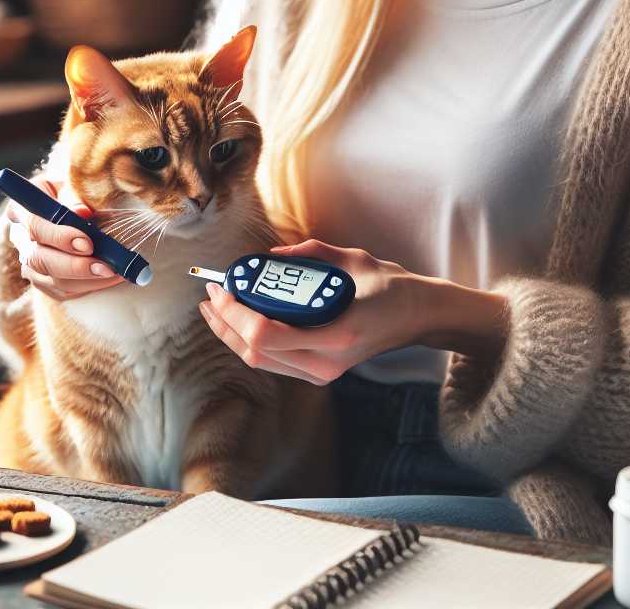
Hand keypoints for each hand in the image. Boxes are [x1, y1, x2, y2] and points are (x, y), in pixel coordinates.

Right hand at [5, 173, 128, 300]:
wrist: (72, 203)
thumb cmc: (73, 190)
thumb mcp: (72, 183)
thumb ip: (75, 196)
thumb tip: (82, 212)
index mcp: (22, 209)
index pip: (34, 225)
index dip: (60, 237)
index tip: (88, 243)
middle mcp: (21, 239)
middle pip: (39, 259)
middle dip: (75, 266)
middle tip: (106, 266)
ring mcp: (30, 264)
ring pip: (52, 280)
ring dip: (87, 279)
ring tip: (117, 272)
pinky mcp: (44, 282)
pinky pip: (64, 291)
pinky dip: (90, 286)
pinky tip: (112, 277)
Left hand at [196, 239, 432, 385]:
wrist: (417, 317)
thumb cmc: (389, 285)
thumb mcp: (352, 259)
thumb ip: (308, 255)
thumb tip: (269, 256)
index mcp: (337, 334)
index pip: (266, 335)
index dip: (235, 313)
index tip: (224, 287)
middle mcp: (327, 362)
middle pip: (254, 352)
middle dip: (224, 323)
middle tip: (212, 293)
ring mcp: (323, 373)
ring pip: (258, 362)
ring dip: (231, 334)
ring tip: (217, 306)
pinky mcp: (319, 374)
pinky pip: (272, 362)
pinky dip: (249, 340)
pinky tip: (239, 320)